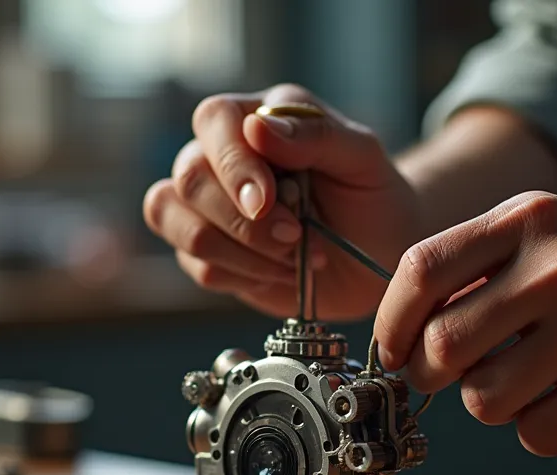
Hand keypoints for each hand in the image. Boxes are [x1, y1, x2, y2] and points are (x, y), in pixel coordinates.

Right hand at [143, 84, 421, 320]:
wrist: (379, 255)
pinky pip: (198, 265)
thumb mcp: (362, 158)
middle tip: (297, 238)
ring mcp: (208, 207)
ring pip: (177, 222)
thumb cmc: (372, 196)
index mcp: (256, 117)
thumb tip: (257, 127)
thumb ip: (315, 134)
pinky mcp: (209, 253)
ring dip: (240, 251)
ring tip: (295, 257)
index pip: (215, 121)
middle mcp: (221, 157)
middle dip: (243, 221)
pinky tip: (285, 272)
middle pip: (189, 178)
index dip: (232, 163)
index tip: (266, 202)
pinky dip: (245, 275)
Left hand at [373, 191, 556, 455]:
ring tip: (518, 378)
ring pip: (483, 400)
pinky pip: (535, 433)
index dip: (390, 320)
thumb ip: (476, 262)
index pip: (421, 270)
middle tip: (442, 375)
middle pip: (443, 347)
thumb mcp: (548, 226)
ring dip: (486, 401)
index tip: (392, 346)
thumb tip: (399, 329)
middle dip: (427, 373)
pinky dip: (535, 427)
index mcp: (530, 220)